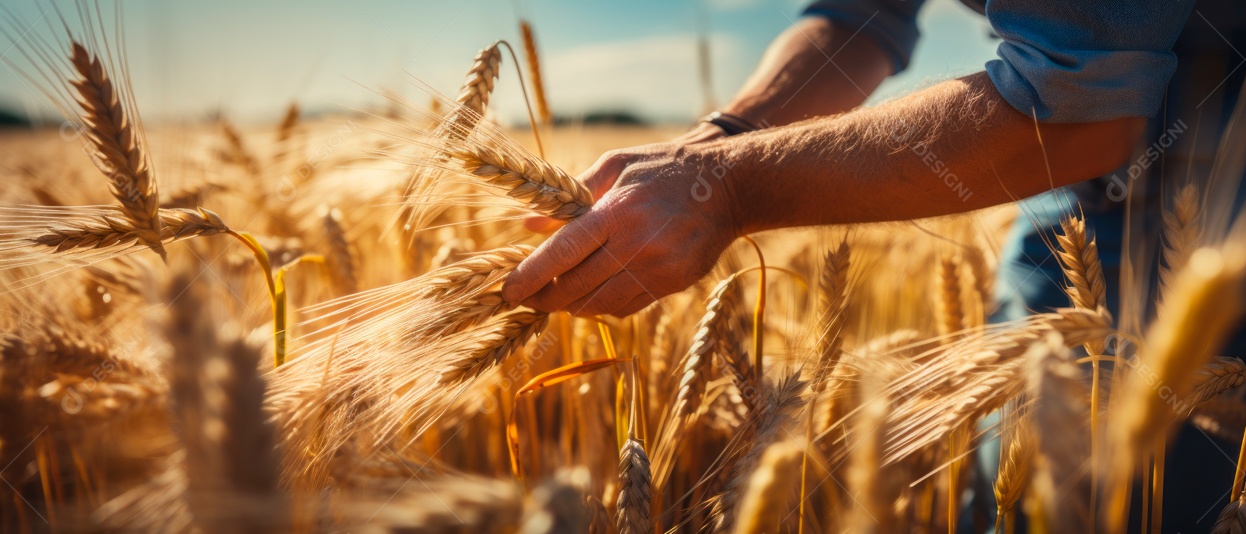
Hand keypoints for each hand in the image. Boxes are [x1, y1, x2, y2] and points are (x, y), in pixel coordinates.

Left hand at [502, 141, 742, 317]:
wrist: (729, 186)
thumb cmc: (663, 168)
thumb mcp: (615, 165)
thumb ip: (569, 196)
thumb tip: (529, 225)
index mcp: (617, 211)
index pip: (562, 254)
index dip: (530, 277)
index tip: (507, 292)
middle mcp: (637, 245)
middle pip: (575, 287)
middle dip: (544, 298)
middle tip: (525, 298)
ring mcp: (658, 270)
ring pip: (599, 305)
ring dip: (571, 304)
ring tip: (555, 296)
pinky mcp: (674, 284)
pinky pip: (627, 307)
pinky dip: (603, 305)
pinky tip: (593, 292)